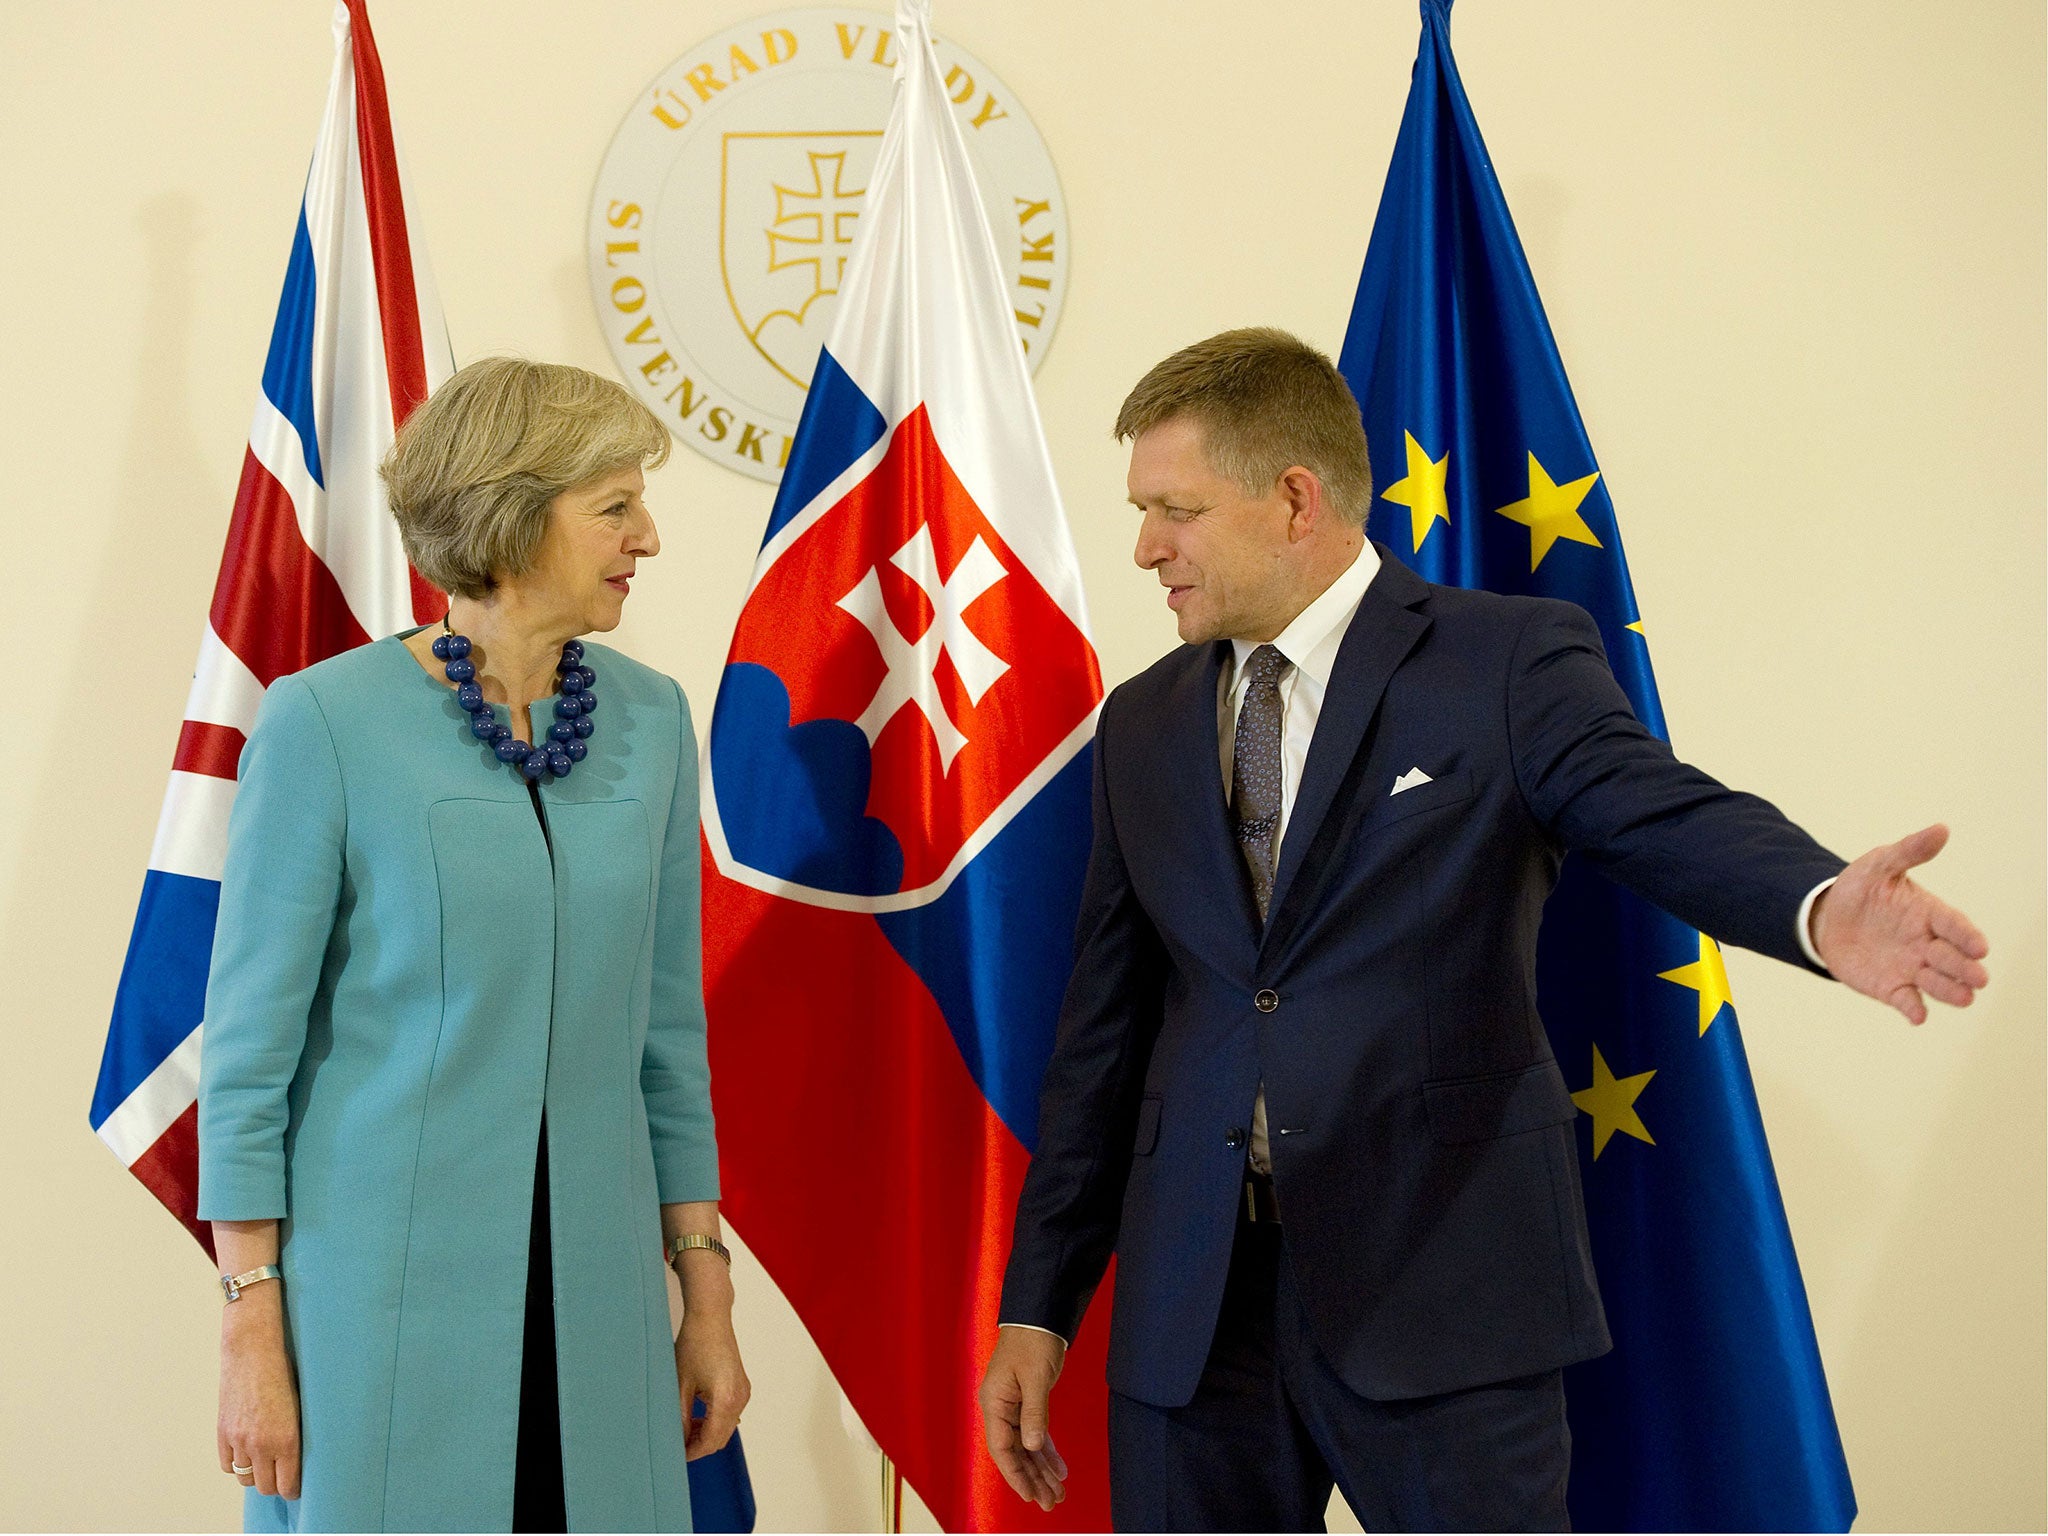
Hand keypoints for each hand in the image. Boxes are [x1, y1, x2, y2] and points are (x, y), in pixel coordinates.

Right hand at [217, 1293, 300, 1499]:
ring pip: (246, 1478)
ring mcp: (239, 1440)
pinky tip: (247, 1454)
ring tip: (265, 1464)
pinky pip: (228, 1465)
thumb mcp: (301, 1405)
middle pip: (266, 1487)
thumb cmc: (285, 1371)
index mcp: (287, 1438)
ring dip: (255, 1475)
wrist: (253, 1351)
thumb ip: (297, 1433)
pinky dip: (237, 1464)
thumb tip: (300, 1456)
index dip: (293, 1490)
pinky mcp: (223, 1433)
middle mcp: (262, 1444)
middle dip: (275, 1485)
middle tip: (282, 1476)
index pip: (287, 1485)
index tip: (297, 1487)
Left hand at [673, 1268, 749, 1461]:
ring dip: (707, 1434)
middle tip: (676, 1445)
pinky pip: (730, 1414)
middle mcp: (740, 1398)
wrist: (711, 1317)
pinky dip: (715, 1421)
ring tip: (684, 1429)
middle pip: (721, 1439)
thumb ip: (681, 1418)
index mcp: (725, 1400)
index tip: (674, 1456)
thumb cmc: (694, 1344)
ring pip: (726, 1428)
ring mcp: (744, 1392)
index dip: (692, 1453)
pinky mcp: (742, 1386)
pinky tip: (697, 1415)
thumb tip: (678, 1441)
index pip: (710, 1441)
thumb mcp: (680, 1384)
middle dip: (699, 1446)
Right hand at [977, 1326, 1068, 1510]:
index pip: (1002, 1448)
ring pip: (1025, 1446)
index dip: (1016, 1474)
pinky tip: (1059, 1468)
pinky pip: (1034, 1432)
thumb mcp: (1035, 1377)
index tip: (1032, 1495)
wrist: (1039, 1315)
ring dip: (1041, 1469)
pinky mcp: (1026, 1401)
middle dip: (1032, 1478)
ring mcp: (1012, 1405)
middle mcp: (999, 1407)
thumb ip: (1034, 1413)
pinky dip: (1047, 1451)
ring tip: (1058, 1492)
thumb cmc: (1033, 1340)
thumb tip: (1033, 1446)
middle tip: (1051, 1501)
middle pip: (1014, 1452)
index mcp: (994, 1402)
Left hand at [1812, 824, 1988, 1023]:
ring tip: (1964, 998)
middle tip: (1977, 977)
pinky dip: (1914, 1008)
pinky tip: (1917, 1015)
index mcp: (1929, 913)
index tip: (1980, 947)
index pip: (1955, 925)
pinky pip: (1907, 1000)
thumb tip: (1941, 829)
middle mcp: (1927, 943)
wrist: (1828, 917)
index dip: (1967, 936)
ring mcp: (1912, 967)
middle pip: (1953, 958)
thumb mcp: (1879, 865)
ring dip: (1950, 991)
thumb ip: (1909, 851)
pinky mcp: (1892, 987)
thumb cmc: (1861, 888)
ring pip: (1938, 983)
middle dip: (1965, 968)